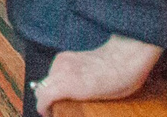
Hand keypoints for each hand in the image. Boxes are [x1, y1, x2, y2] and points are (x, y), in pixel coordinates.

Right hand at [31, 35, 162, 114]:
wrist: (125, 57)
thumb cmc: (117, 81)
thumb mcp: (95, 99)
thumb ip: (72, 102)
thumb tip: (61, 105)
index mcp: (68, 82)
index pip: (42, 95)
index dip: (43, 108)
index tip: (48, 113)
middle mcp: (62, 69)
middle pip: (41, 87)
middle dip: (46, 99)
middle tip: (56, 109)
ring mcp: (63, 60)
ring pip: (47, 79)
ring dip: (52, 89)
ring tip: (65, 97)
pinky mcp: (65, 55)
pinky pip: (54, 71)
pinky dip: (57, 80)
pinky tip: (71, 84)